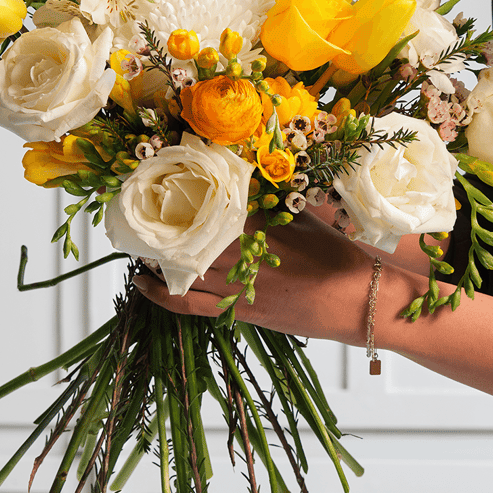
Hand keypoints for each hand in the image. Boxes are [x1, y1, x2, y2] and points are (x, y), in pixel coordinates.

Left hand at [133, 207, 376, 346]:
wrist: (355, 299)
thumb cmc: (335, 255)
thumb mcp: (304, 217)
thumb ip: (274, 200)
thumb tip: (251, 181)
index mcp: (256, 224)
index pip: (206, 205)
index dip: (178, 197)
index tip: (158, 187)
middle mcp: (240, 253)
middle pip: (186, 236)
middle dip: (160, 227)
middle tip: (139, 215)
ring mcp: (237, 284)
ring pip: (181, 269)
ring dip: (155, 257)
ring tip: (136, 245)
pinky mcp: (239, 310)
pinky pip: (189, 305)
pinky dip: (162, 296)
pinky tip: (143, 284)